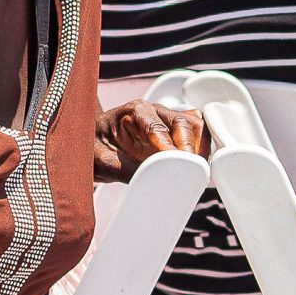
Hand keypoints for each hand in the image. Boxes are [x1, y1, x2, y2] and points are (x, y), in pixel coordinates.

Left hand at [92, 100, 207, 183]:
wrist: (93, 143)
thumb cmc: (95, 148)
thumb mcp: (104, 162)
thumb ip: (128, 170)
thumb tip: (155, 183)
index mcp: (135, 112)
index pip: (157, 126)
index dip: (168, 147)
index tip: (174, 164)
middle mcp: (155, 111)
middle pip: (183, 122)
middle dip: (189, 147)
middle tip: (190, 171)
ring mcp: (168, 119)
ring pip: (195, 126)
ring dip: (199, 148)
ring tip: (196, 171)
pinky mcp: (176, 131)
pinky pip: (197, 134)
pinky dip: (202, 149)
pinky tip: (197, 167)